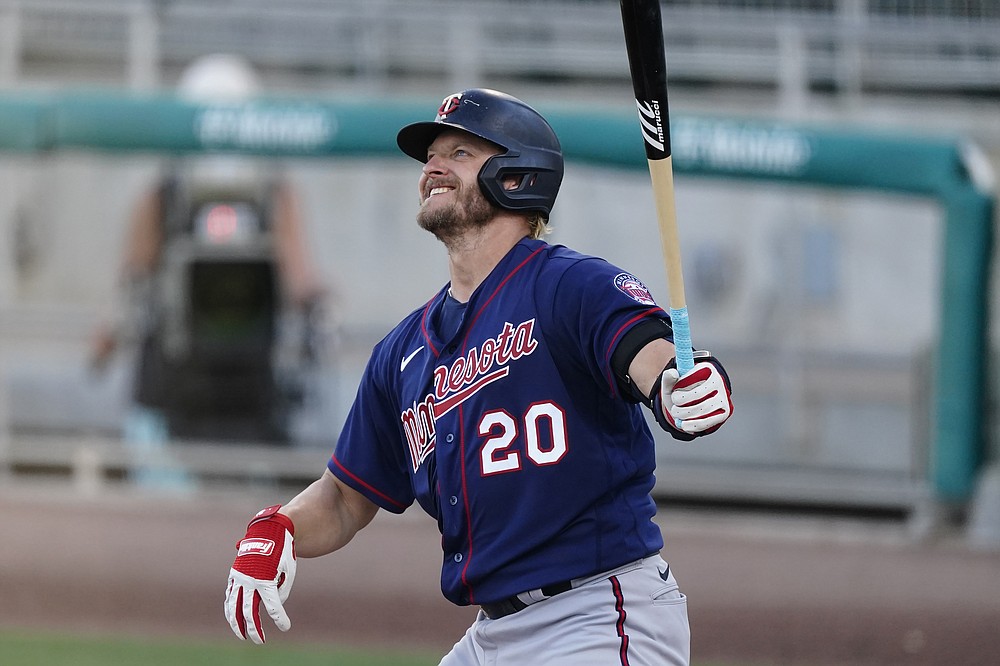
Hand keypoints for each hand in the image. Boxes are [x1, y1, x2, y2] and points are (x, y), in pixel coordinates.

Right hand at [224, 505, 296, 643]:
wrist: (268, 531)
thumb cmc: (282, 552)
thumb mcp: (289, 570)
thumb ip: (283, 590)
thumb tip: (275, 604)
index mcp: (266, 580)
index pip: (273, 606)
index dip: (280, 619)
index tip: (285, 627)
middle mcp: (250, 581)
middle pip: (249, 612)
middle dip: (254, 629)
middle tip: (259, 641)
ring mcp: (239, 578)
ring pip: (233, 606)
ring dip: (236, 623)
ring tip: (241, 635)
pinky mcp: (234, 575)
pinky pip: (229, 596)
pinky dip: (230, 609)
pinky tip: (233, 619)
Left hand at [654, 354, 732, 439]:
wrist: (693, 405)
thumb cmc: (681, 392)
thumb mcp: (671, 385)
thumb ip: (668, 379)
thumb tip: (672, 373)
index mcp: (706, 369)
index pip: (690, 380)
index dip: (679, 391)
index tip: (674, 395)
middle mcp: (718, 380)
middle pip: (696, 395)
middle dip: (680, 404)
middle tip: (674, 408)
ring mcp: (723, 396)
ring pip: (702, 409)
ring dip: (684, 415)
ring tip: (677, 414)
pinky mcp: (725, 411)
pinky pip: (708, 421)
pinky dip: (693, 425)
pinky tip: (684, 425)